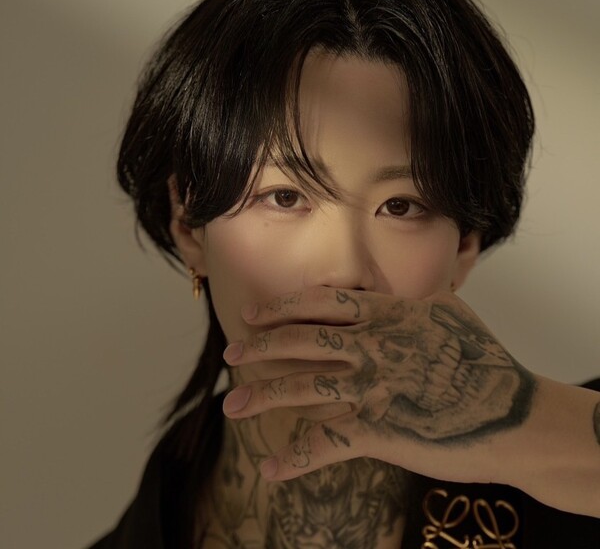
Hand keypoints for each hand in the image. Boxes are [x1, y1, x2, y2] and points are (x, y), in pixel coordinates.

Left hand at [222, 286, 535, 481]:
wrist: (514, 414)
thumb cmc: (483, 360)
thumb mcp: (451, 311)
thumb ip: (419, 296)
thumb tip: (403, 290)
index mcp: (388, 314)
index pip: (321, 302)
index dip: (282, 307)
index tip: (255, 314)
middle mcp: (373, 346)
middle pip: (301, 342)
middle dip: (260, 348)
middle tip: (232, 354)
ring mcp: (373, 387)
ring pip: (303, 388)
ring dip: (262, 398)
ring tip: (231, 406)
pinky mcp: (378, 430)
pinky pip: (325, 443)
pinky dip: (295, 459)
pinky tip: (270, 470)